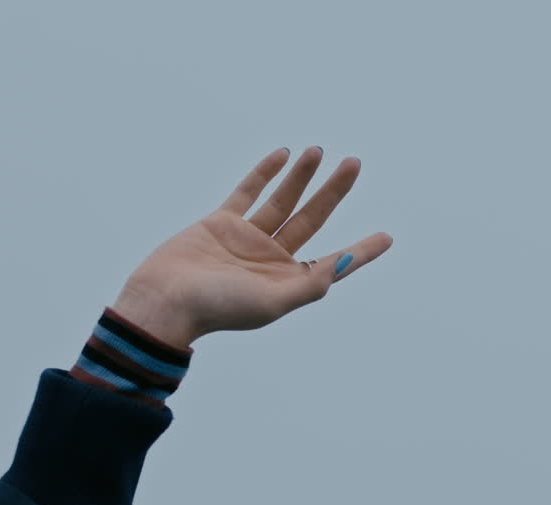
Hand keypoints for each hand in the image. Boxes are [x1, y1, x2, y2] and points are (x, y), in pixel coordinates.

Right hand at [110, 147, 392, 347]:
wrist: (164, 300)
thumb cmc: (218, 308)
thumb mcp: (272, 303)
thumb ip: (310, 284)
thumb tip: (343, 263)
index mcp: (287, 283)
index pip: (333, 262)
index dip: (360, 251)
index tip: (387, 237)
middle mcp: (271, 260)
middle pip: (312, 218)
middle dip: (334, 192)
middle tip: (354, 163)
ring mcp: (247, 239)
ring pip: (283, 200)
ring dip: (302, 176)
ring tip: (320, 150)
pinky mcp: (221, 222)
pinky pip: (249, 192)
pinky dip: (265, 173)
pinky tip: (283, 154)